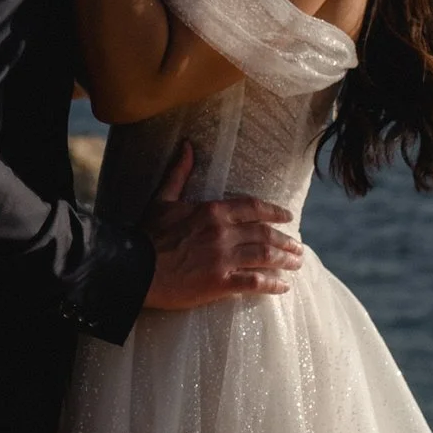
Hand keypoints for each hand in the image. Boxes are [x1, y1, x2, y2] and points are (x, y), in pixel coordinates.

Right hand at [141, 142, 301, 311]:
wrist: (133, 268)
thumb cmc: (145, 234)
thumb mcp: (162, 199)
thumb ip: (179, 173)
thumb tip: (187, 145)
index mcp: (212, 211)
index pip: (253, 208)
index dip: (275, 212)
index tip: (288, 218)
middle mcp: (223, 233)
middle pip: (265, 233)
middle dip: (286, 241)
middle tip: (299, 248)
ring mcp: (223, 258)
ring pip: (266, 256)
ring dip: (285, 260)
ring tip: (297, 264)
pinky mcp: (220, 283)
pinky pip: (255, 282)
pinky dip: (272, 285)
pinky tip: (283, 287)